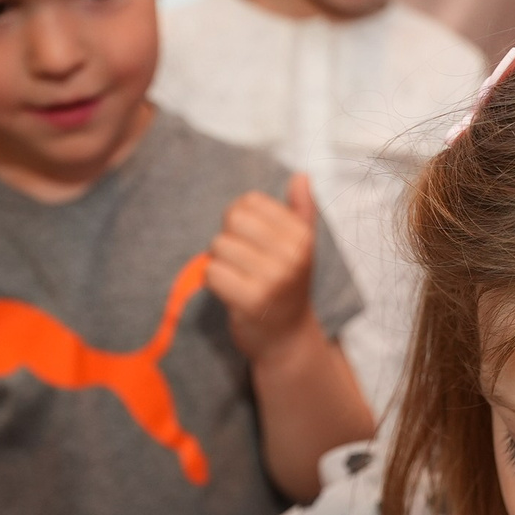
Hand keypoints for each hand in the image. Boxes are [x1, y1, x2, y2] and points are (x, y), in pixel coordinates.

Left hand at [206, 173, 321, 363]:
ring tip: (239, 278)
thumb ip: (301, 210)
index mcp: (302, 236)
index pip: (249, 202)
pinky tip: (231, 293)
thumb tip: (301, 176)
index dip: (240, 219)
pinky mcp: (251, 302)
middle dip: (228, 239)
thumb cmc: (288, 286)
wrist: (287, 339)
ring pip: (218, 247)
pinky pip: (212, 274)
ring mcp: (273, 280)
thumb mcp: (301, 247)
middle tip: (242, 262)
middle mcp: (292, 256)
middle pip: (232, 220)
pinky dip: (214, 282)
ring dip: (220, 263)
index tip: (253, 242)